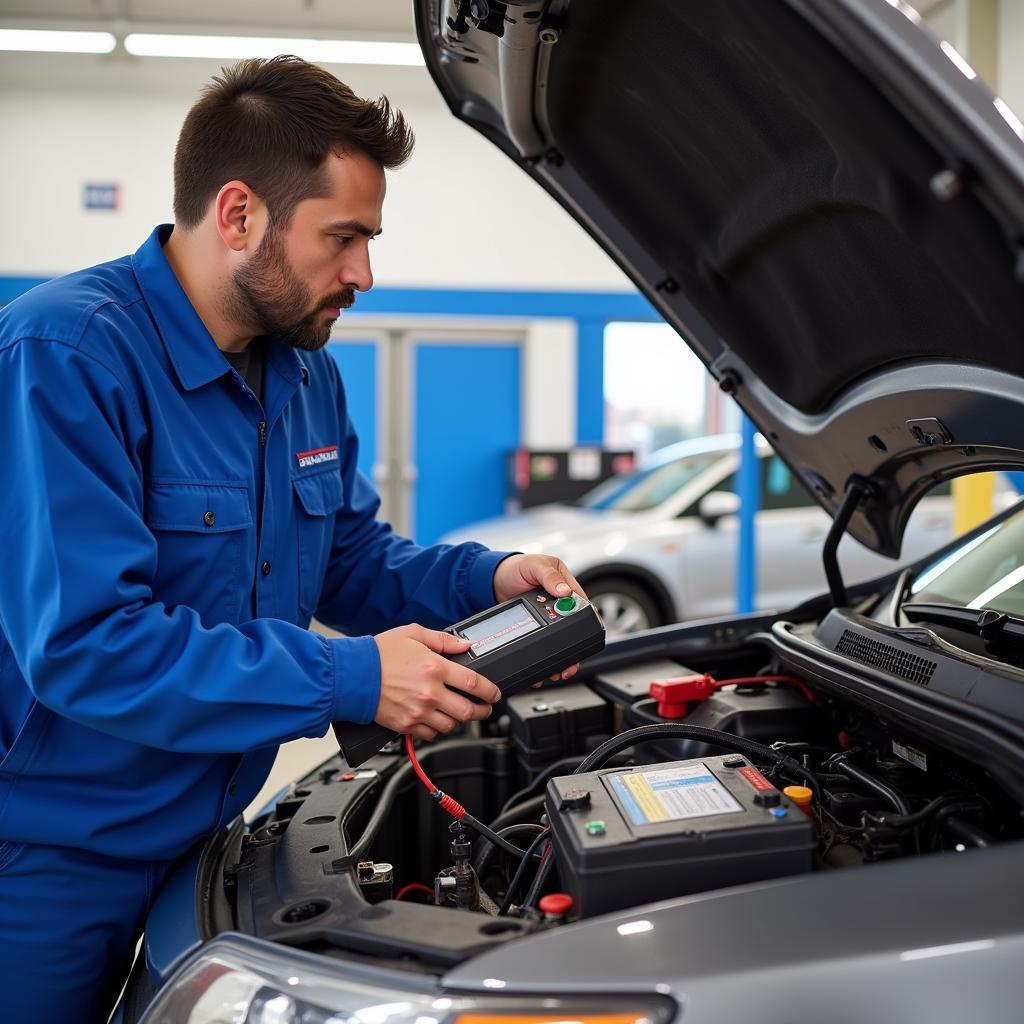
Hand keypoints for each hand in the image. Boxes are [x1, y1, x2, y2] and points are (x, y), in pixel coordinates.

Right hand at [373, 624, 501, 740]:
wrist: (349, 675)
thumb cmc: (378, 654)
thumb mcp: (412, 634)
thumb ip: (442, 639)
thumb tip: (463, 644)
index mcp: (435, 668)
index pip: (474, 683)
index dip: (490, 691)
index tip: (494, 693)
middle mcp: (429, 693)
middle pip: (468, 711)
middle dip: (483, 711)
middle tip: (485, 708)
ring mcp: (418, 712)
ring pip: (451, 725)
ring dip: (459, 720)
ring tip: (460, 713)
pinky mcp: (406, 725)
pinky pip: (431, 735)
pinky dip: (437, 729)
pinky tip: (436, 719)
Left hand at [492, 553, 586, 683]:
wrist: (490, 581)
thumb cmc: (514, 567)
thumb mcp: (534, 565)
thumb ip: (549, 576)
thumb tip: (565, 591)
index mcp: (564, 584)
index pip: (581, 605)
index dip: (587, 622)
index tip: (587, 637)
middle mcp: (558, 602)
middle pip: (573, 628)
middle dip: (574, 648)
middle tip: (570, 663)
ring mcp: (546, 615)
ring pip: (559, 639)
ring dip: (561, 657)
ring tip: (558, 671)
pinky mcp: (534, 625)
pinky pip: (542, 642)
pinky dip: (543, 656)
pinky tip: (542, 666)